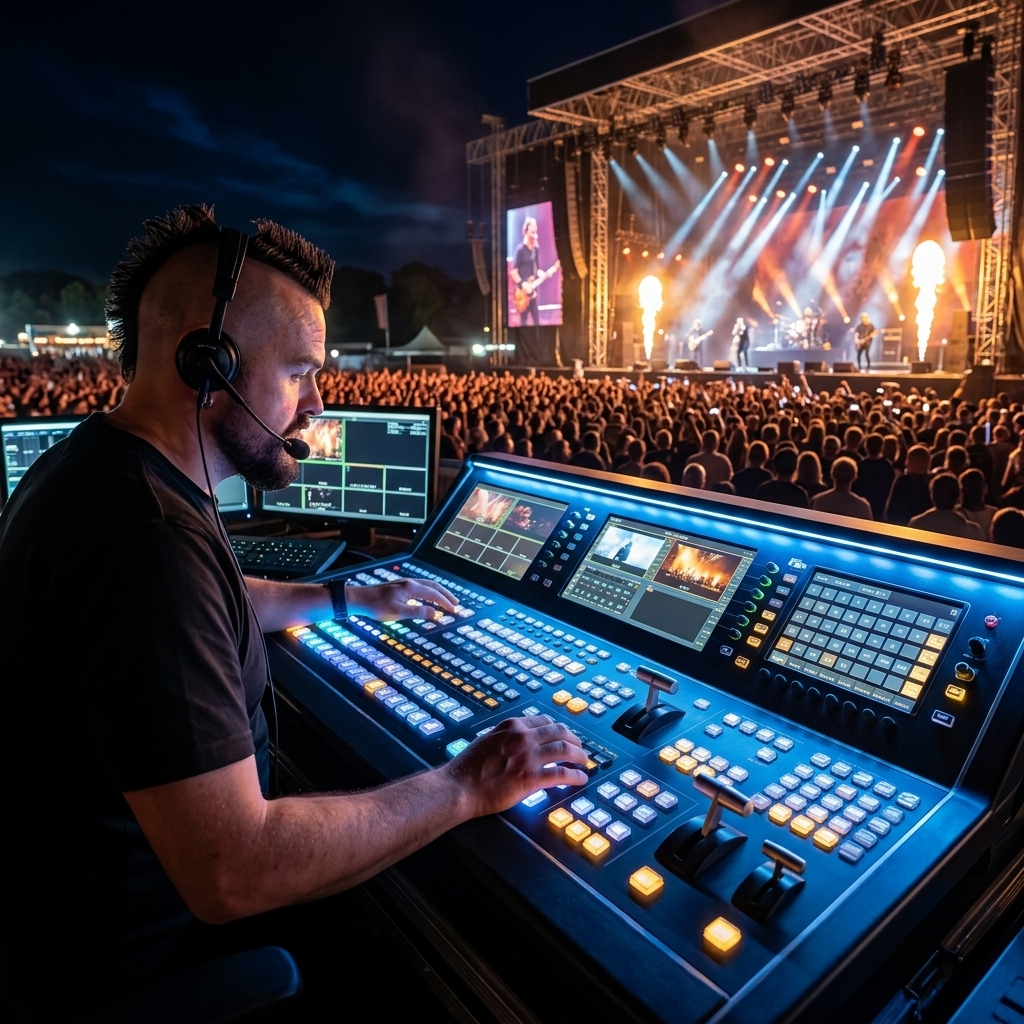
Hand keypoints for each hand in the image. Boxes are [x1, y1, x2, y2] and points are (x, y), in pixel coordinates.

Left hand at [346, 579, 456, 622]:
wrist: (359, 599)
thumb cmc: (376, 607)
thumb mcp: (398, 613)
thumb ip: (418, 613)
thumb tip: (435, 614)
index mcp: (411, 588)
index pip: (434, 594)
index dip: (445, 603)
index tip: (454, 611)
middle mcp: (409, 582)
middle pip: (433, 586)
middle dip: (446, 595)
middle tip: (456, 604)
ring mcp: (404, 583)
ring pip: (427, 585)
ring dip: (438, 592)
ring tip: (446, 600)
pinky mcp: (399, 586)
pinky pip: (420, 586)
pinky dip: (429, 591)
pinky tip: (427, 598)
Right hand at [444, 715, 588, 817]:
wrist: (459, 787)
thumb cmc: (468, 768)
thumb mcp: (487, 740)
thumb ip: (505, 737)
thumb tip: (517, 740)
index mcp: (512, 726)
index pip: (544, 721)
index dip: (559, 729)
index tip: (565, 736)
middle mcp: (522, 737)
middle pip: (559, 732)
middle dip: (574, 740)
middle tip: (580, 749)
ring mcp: (528, 757)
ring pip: (564, 750)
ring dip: (579, 756)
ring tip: (584, 762)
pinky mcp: (531, 778)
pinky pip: (561, 774)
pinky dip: (575, 776)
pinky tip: (579, 779)